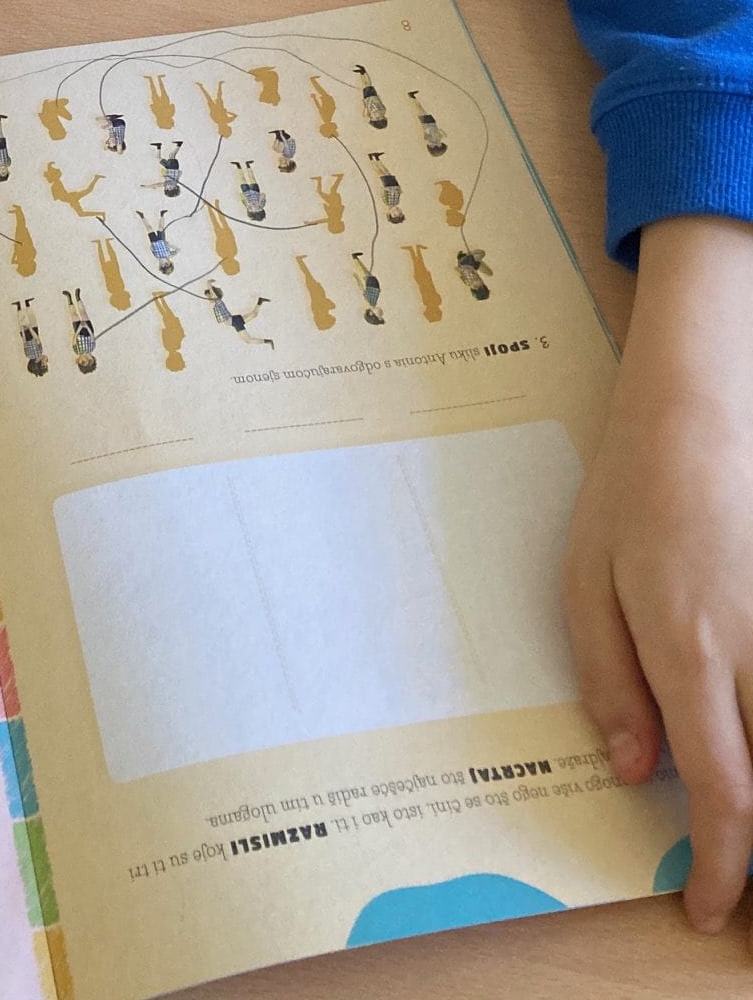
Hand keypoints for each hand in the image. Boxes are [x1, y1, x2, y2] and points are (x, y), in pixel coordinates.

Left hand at [563, 216, 752, 939]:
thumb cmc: (632, 490)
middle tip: (734, 888)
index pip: (727, 791)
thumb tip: (637, 772)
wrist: (701, 409)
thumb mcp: (584, 581)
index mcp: (690, 646)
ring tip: (741, 827)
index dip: (725, 867)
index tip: (712, 910)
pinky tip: (751, 746)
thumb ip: (610, 682)